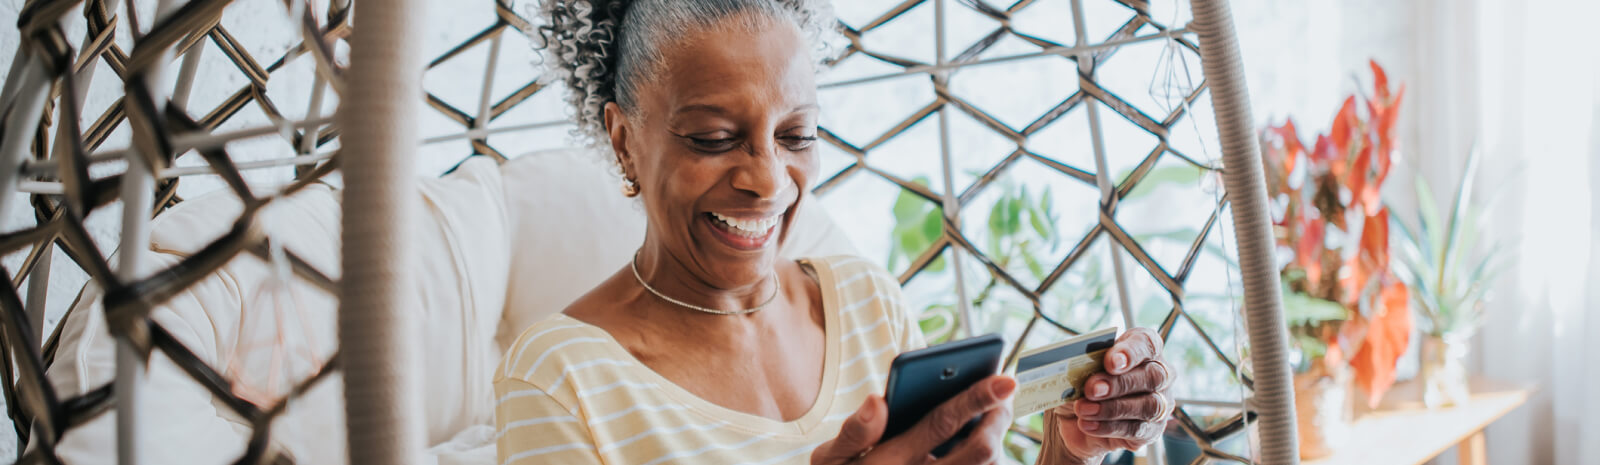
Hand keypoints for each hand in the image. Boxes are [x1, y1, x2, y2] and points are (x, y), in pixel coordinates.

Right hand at [812, 375, 1015, 464]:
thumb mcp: (832, 460)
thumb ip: (853, 432)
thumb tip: (877, 401)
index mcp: (894, 461)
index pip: (942, 422)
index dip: (977, 398)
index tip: (1004, 380)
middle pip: (981, 449)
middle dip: (1001, 416)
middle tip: (1006, 389)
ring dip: (999, 436)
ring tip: (1000, 408)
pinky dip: (991, 456)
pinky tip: (987, 433)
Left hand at [1052, 327, 1173, 462]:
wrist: (1073, 418)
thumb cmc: (1080, 384)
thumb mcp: (1075, 370)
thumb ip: (1081, 364)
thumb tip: (1077, 368)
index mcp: (1142, 348)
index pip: (1147, 343)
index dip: (1131, 352)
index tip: (1110, 362)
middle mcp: (1159, 373)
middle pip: (1152, 376)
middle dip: (1119, 383)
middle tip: (1091, 389)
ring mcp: (1160, 404)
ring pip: (1149, 406)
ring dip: (1112, 408)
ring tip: (1083, 410)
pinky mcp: (1152, 431)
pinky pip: (1137, 430)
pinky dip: (1109, 427)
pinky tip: (1088, 424)